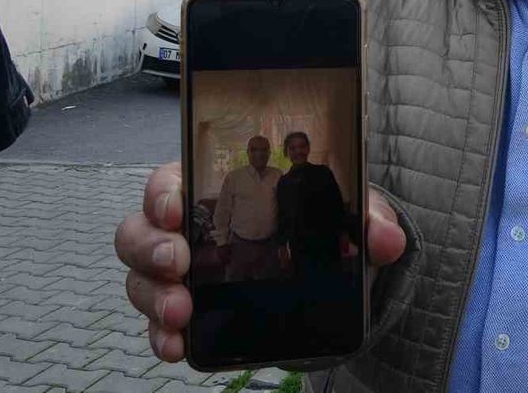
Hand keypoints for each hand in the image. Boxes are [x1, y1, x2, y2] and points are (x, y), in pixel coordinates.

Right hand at [115, 162, 407, 361]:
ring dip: (154, 296)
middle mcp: (187, 230)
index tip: (176, 209)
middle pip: (141, 231)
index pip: (170, 180)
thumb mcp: (349, 215)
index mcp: (215, 188)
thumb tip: (386, 240)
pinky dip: (162, 336)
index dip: (163, 193)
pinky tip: (176, 347)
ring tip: (181, 312)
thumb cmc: (324, 228)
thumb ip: (369, 220)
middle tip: (177, 263)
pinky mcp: (187, 312)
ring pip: (141, 279)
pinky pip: (159, 325)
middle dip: (151, 248)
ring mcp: (180, 274)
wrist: (329, 275)